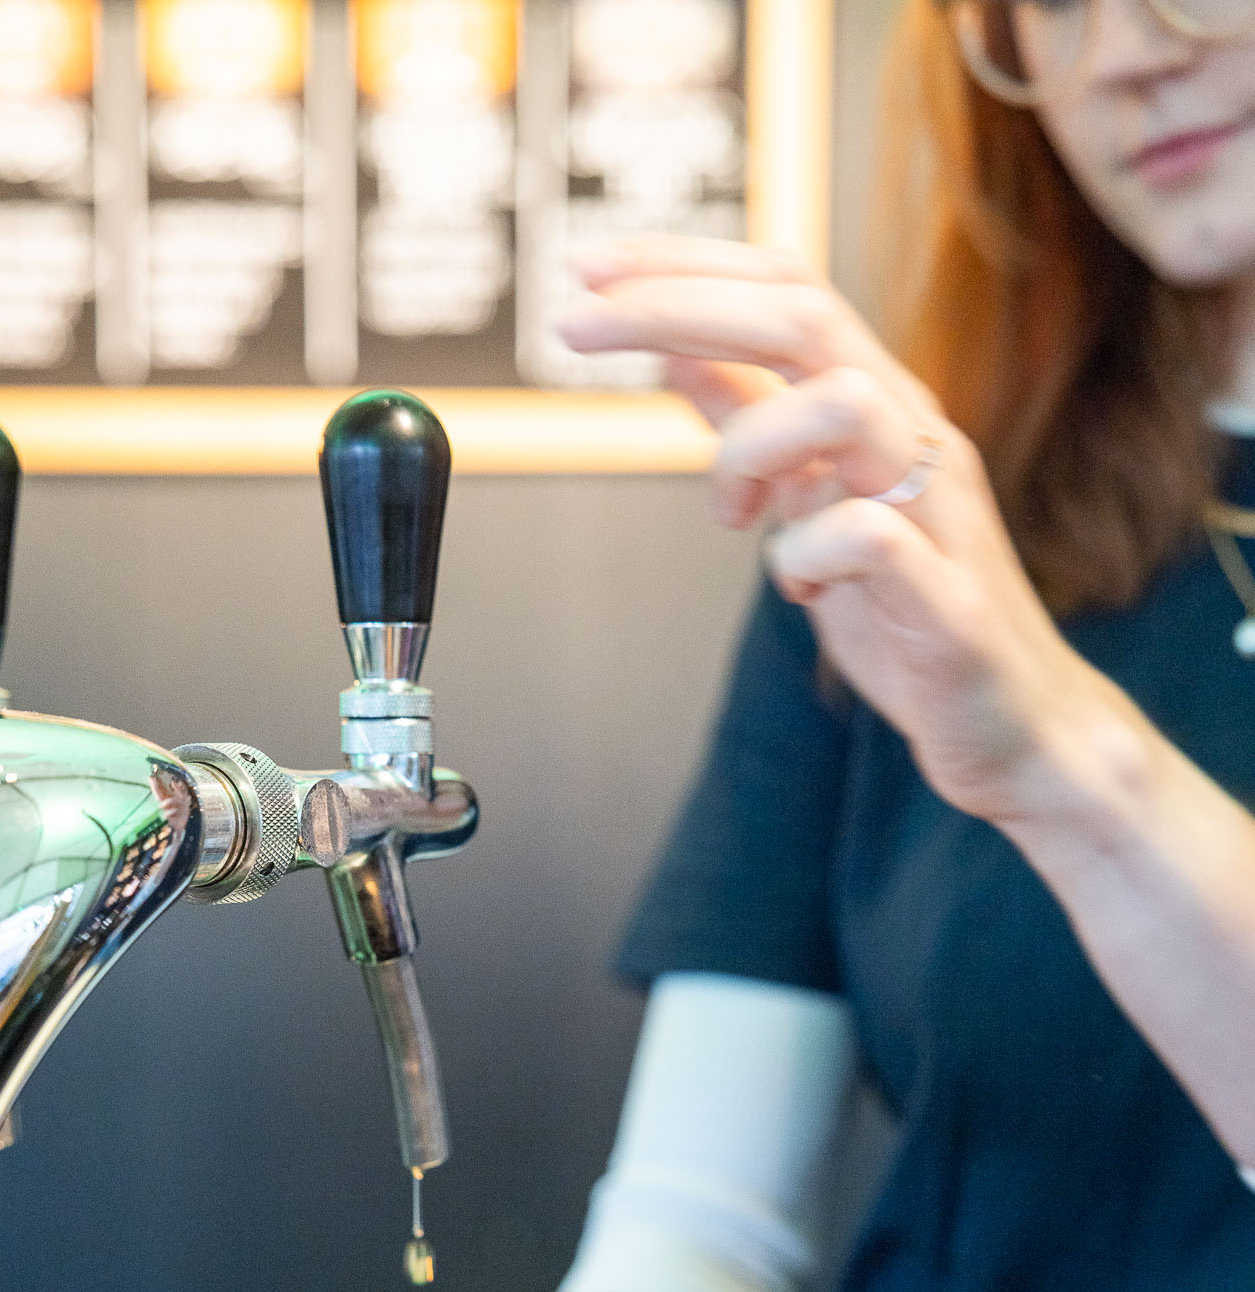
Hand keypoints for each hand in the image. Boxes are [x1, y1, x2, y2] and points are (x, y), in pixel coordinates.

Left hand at [558, 238, 1124, 827]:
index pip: (788, 290)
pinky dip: (806, 553)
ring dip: (751, 447)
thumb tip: (674, 350)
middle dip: (679, 305)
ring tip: (731, 518)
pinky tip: (799, 587)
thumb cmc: (909, 616)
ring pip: (844, 403)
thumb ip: (750, 426)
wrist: (1013, 725)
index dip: (685, 266)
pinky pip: (870, 537)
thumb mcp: (807, 504)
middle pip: (804, 317)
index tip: (589, 268)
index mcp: (881, 410)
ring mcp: (940, 512)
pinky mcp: (949, 601)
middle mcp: (915, 438)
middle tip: (577, 328)